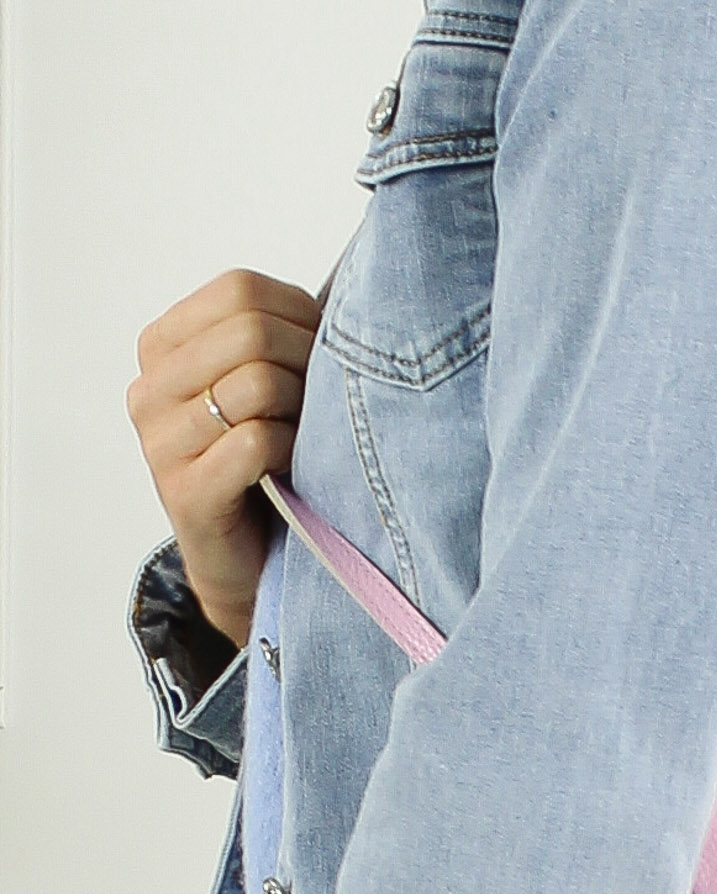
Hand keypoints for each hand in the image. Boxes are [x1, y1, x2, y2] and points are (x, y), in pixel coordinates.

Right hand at [126, 270, 321, 647]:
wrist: (249, 562)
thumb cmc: (268, 465)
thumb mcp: (266, 385)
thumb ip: (278, 336)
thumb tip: (348, 297)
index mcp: (164, 347)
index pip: (240, 290)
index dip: (300, 315)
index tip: (323, 356)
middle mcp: (150, 389)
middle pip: (251, 330)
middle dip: (307, 361)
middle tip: (323, 404)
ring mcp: (160, 442)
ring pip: (257, 383)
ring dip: (303, 411)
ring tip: (308, 438)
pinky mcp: (185, 493)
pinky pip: (256, 442)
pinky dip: (292, 451)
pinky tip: (293, 470)